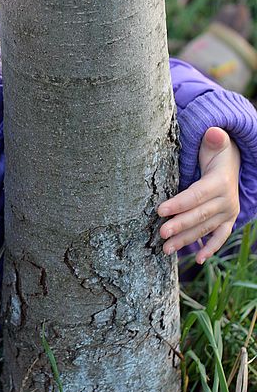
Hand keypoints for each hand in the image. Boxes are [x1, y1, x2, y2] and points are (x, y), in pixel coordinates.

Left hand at [157, 126, 240, 263]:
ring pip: (204, 229)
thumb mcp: (215, 145)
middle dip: (179, 225)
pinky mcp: (226, 221)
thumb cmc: (215, 153)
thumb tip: (213, 131)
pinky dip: (210, 248)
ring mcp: (227, 213)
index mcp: (219, 183)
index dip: (178, 203)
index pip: (196, 196)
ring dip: (186, 240)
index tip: (159, 210)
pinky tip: (197, 259)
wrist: (231, 164)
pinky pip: (219, 237)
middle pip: (199, 215)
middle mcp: (226, 201)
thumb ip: (213, 140)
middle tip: (160, 234)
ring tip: (165, 249)